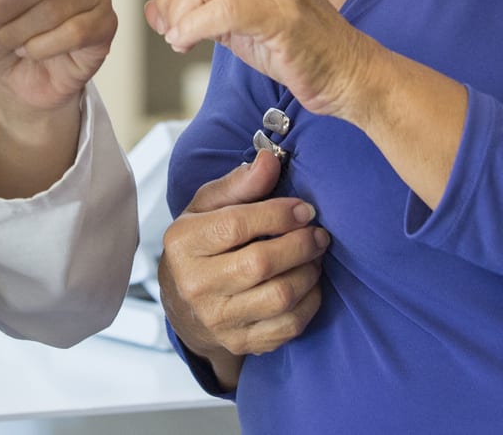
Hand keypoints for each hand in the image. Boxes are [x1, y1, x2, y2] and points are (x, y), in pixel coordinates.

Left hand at [127, 0, 377, 119]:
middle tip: (166, 25)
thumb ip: (196, 4)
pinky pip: (220, 11)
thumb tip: (150, 9)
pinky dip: (191, 27)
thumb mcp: (235, 15)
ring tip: (178, 37)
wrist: (345, 70)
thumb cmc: (289, 42)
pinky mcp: (282, 15)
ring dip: (176, 13)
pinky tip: (188, 43)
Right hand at [160, 149, 328, 383]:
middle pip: (260, 263)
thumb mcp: (206, 208)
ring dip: (309, 272)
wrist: (184, 307)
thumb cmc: (200, 246)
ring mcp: (218, 319)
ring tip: (315, 255)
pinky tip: (309, 283)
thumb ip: (239, 184)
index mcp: (183, 243)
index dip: (277, 214)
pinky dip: (310, 302)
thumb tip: (270, 160)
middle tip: (318, 233)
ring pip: (280, 296)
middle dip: (300, 244)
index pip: (235, 225)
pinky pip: (289, 325)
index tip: (304, 208)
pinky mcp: (240, 342)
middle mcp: (196, 284)